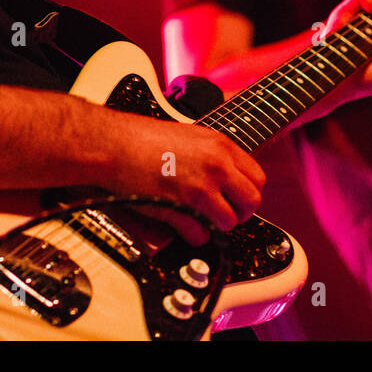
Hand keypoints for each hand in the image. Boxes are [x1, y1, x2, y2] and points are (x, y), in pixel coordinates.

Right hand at [101, 111, 265, 245]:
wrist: (114, 144)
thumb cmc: (142, 138)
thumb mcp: (190, 135)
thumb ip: (213, 154)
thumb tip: (227, 176)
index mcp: (220, 145)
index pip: (257, 176)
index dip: (247, 191)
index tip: (236, 197)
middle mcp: (216, 165)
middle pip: (252, 201)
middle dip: (240, 212)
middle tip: (225, 213)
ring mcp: (200, 187)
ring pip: (230, 222)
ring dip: (218, 226)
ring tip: (203, 220)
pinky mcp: (181, 207)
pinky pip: (202, 234)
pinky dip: (196, 236)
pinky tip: (185, 227)